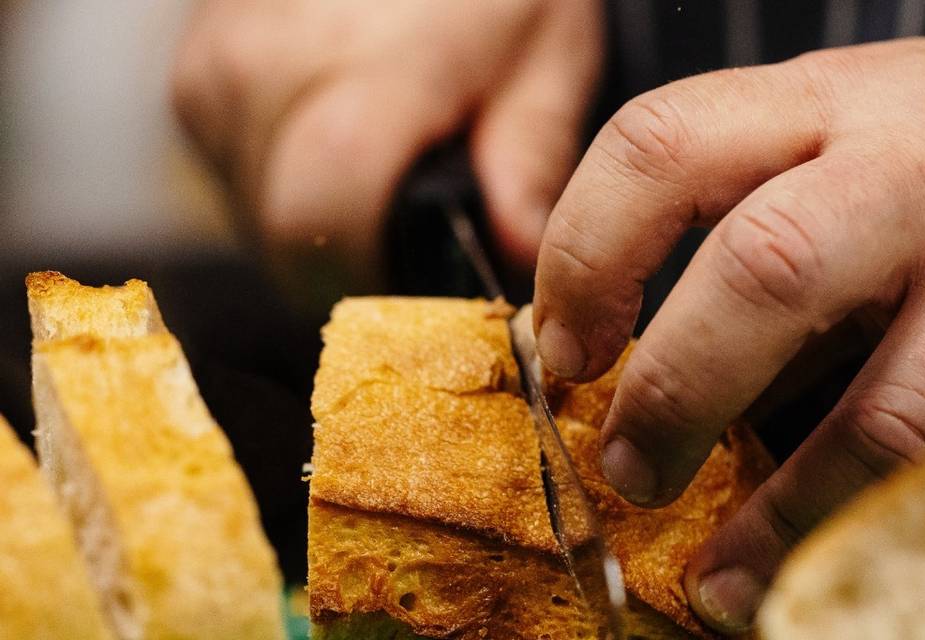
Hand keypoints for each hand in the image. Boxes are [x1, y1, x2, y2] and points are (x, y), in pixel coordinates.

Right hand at [172, 0, 601, 287]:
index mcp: (360, 68)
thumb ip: (530, 157)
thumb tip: (515, 257)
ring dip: (309, 217)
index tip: (408, 288)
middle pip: (278, 233)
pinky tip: (327, 140)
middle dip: (340, 258)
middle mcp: (260, 70)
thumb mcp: (543, 52)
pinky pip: (228, 171)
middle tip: (399, 233)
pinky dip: (279, 178)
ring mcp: (213, 68)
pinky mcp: (192, 73)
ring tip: (370, 169)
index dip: (362, 278)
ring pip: (249, 210)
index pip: (319, 220)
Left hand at [532, 37, 924, 632]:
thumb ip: (726, 254)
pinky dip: (833, 513)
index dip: (585, 256)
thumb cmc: (904, 174)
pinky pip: (920, 445)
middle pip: (761, 263)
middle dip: (672, 384)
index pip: (658, 146)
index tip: (560, 351)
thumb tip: (615, 367)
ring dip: (774, 494)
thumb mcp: (813, 173)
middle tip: (623, 462)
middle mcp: (896, 162)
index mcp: (807, 105)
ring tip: (710, 550)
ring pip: (873, 392)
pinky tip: (777, 554)